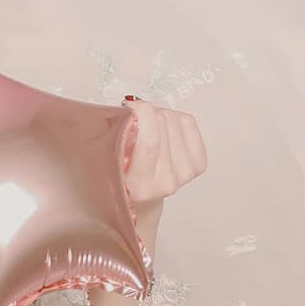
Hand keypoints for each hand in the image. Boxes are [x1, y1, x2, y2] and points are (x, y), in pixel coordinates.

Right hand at [120, 98, 206, 228]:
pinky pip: (188, 122)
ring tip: (147, 126)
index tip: (130, 106)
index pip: (150, 142)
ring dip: (159, 115)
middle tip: (135, 118)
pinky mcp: (198, 164)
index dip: (142, 114)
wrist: (141, 199)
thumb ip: (115, 141)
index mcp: (140, 187)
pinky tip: (163, 129)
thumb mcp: (106, 164)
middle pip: (163, 125)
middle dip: (147, 112)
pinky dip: (175, 118)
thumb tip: (131, 109)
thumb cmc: (122, 177)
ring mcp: (185, 174)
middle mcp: (166, 183)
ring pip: (176, 120)